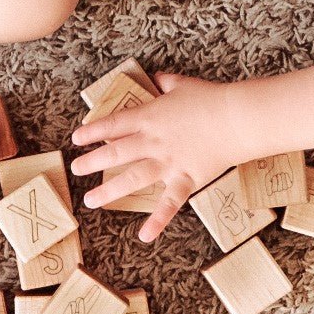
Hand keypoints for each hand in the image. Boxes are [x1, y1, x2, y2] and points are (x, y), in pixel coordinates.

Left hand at [71, 74, 240, 243]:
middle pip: (116, 153)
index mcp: (150, 117)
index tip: (77, 138)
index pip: (114, 124)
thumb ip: (165, 81)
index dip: (93, 131)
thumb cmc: (211, 99)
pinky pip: (170, 203)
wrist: (236, 118)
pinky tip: (144, 235)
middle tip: (76, 169)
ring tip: (90, 201)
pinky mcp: (186, 179)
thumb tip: (156, 77)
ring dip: (110, 191)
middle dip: (92, 162)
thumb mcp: (183, 84)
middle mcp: (153, 141)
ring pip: (133, 178)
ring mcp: (168, 163)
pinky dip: (158, 220)